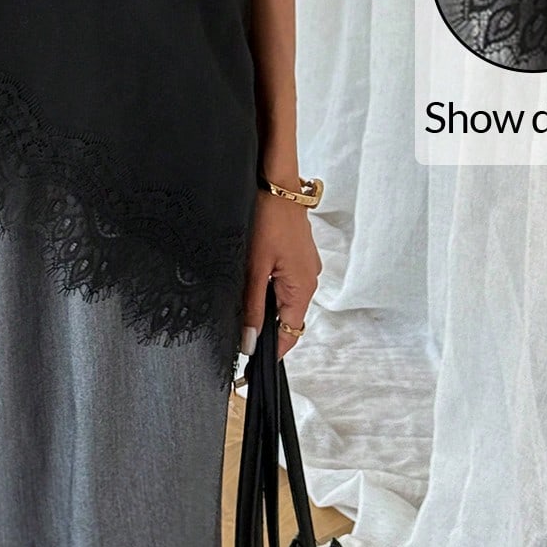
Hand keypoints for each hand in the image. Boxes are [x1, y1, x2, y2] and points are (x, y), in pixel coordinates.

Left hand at [240, 183, 321, 362]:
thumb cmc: (268, 217)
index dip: (271, 352)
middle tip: (237, 330)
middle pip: (287, 318)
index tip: (250, 365)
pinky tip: (251, 275)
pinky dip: (268, 285)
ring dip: (265, 303)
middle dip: (264, 327)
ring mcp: (305, 265)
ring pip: (283, 298)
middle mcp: (309, 279)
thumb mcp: (255, 266)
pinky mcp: (298, 254)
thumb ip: (252, 306)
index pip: (290, 334)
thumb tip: (250, 341)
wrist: (275, 181)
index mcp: (303, 287)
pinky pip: (284, 280)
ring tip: (241, 299)